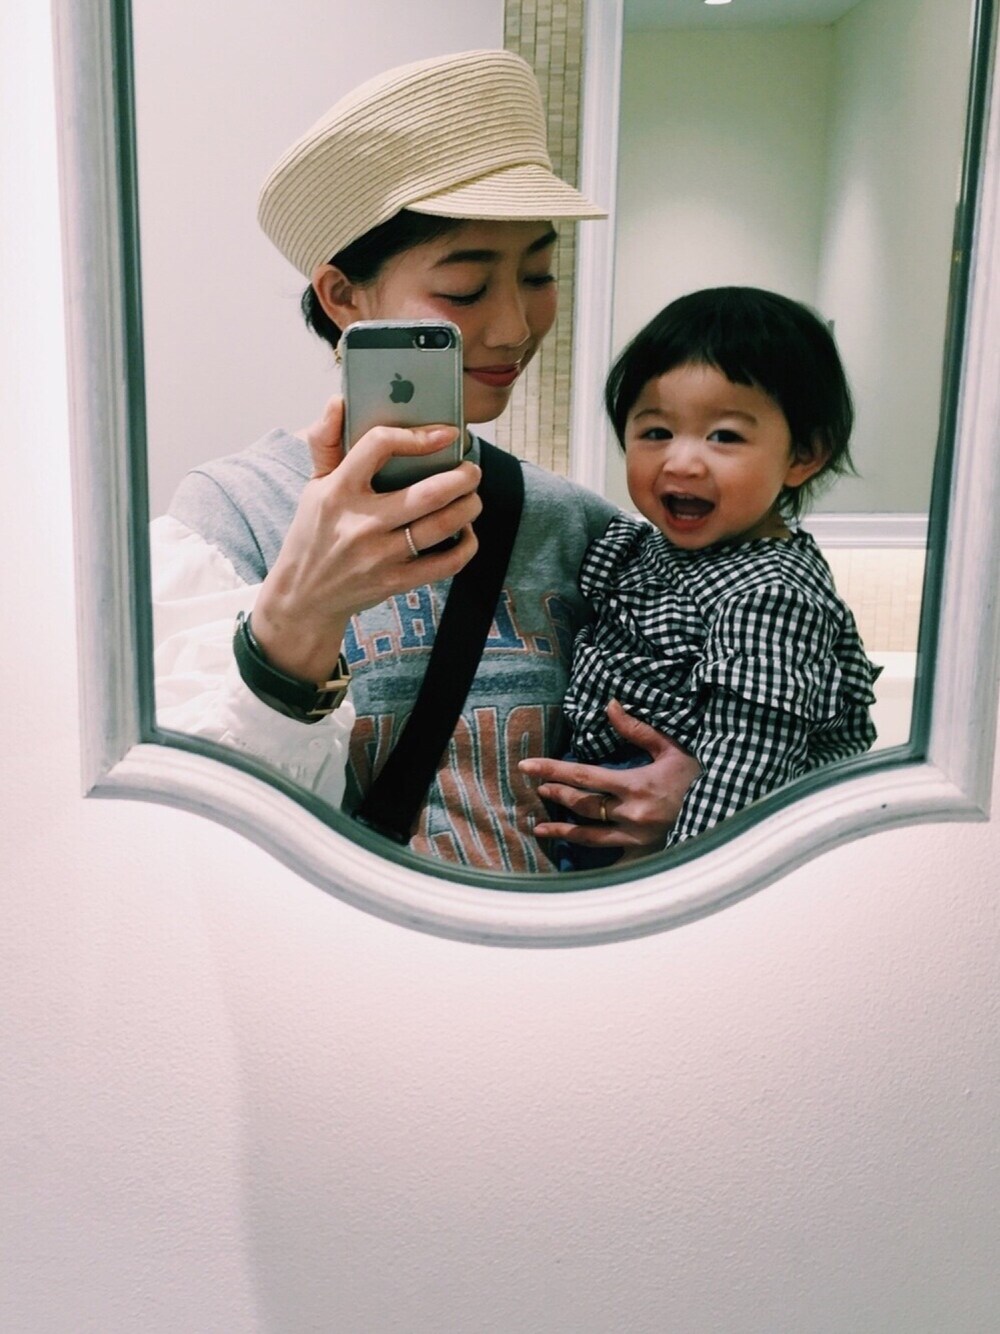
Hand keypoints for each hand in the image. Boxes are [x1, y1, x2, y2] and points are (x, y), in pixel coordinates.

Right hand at [252, 396, 481, 680]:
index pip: (378, 446)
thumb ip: (325, 442)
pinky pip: (446, 563)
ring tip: (472, 496)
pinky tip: (464, 532)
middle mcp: (360, 523)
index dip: (417, 436)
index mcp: (338, 490)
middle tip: (471, 469)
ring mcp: (380, 556)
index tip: (445, 435)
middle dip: (463, 476)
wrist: (303, 597)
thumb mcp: (313, 486)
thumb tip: (338, 401)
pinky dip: (466, 545)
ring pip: (443, 525)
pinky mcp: (395, 582)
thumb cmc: (314, 533)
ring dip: (469, 506)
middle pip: (428, 492)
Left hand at [519, 700, 700, 859]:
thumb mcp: (670, 748)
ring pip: (589, 836)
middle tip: (539, 788)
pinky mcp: (644, 854)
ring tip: (541, 828)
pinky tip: (575, 871)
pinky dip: (594, 868)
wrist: (727, 810)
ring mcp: (637, 837)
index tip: (527, 766)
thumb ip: (637, 729)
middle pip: (582, 804)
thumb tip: (610, 705)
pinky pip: (613, 864)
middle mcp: (632, 814)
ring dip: (562, 831)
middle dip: (557, 794)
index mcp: (636, 785)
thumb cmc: (698, 777)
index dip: (552, 770)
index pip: (583, 775)